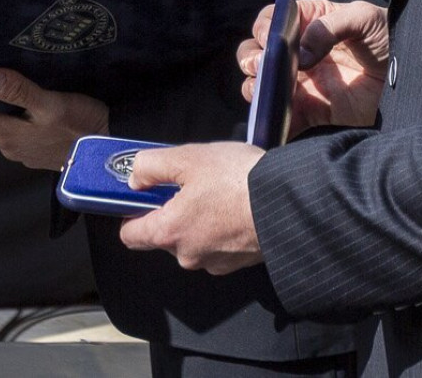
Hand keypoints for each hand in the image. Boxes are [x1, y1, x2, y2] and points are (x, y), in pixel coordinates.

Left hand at [0, 69, 107, 170]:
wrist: (108, 156)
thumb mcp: (52, 105)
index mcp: (5, 133)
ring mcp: (20, 145)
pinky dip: (4, 105)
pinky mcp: (33, 144)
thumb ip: (19, 91)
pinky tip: (10, 90)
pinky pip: (10, 121)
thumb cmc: (83, 130)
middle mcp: (7, 142)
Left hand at [118, 143, 263, 273]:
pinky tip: (236, 206)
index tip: (144, 194)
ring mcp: (215, 263)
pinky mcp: (239, 262)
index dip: (132, 212)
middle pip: (164, 235)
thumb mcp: (187, 158)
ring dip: (200, 219)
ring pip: (194, 239)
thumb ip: (151, 166)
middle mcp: (188, 255)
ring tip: (219, 191)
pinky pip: (219, 244)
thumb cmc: (238, 181)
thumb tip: (135, 178)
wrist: (290, 205)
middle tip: (191, 183)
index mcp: (169, 233)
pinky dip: (222, 228)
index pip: (130, 235)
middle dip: (172, 210)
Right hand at [240, 0, 389, 133]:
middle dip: (250, 58)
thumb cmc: (390, 38)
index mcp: (309, 23)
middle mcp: (300, 53)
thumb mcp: (364, 18)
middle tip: (260, 66)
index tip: (268, 39)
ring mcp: (304, 84)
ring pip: (262, 86)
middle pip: (258, 53)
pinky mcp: (312, 112)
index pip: (272, 20)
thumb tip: (300, 53)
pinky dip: (273, 121)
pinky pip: (284, 119)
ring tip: (265, 91)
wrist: (415, 76)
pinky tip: (273, 119)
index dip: (263, 27)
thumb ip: (328, 27)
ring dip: (255, 88)